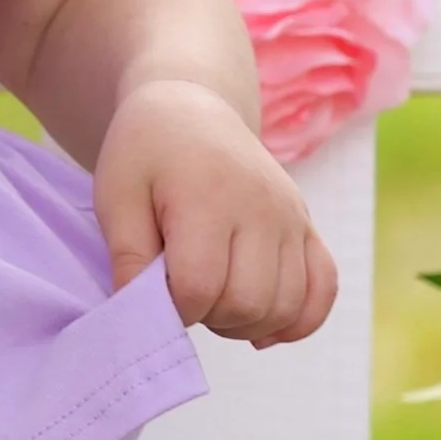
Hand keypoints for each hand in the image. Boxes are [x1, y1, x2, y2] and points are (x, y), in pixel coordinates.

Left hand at [92, 80, 337, 347]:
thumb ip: (127, 257)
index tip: (153, 291)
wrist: (191, 113)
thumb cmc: (146, 156)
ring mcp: (291, 219)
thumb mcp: (116, 196)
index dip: (170, 308)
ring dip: (247, 324)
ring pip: (285, 306)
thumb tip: (142, 313)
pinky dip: (298, 319)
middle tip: (183, 295)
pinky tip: (264, 326)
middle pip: (248, 304)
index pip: (198, 289)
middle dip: (209, 318)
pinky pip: (324, 288)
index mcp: (208, 200)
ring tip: (216, 303)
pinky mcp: (307, 227)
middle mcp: (261, 210)